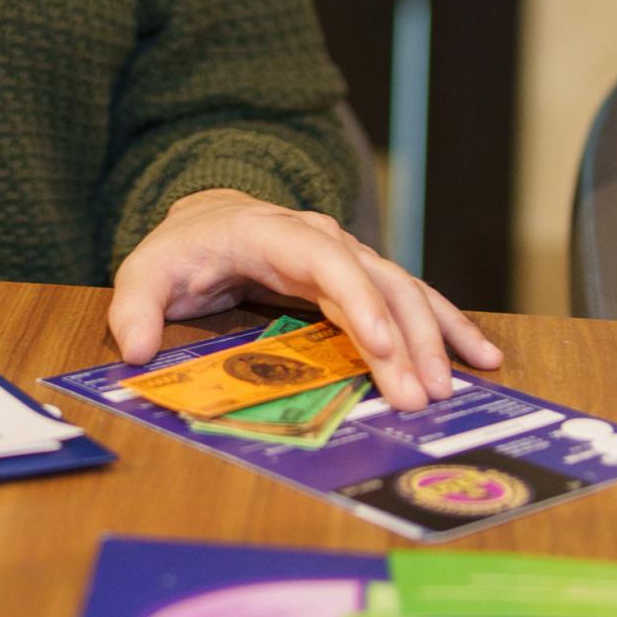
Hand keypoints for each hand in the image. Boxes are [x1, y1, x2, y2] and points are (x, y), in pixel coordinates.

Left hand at [109, 188, 502, 413]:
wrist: (211, 219)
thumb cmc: (183, 250)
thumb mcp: (146, 270)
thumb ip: (135, 304)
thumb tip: (134, 349)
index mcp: (275, 234)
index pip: (328, 263)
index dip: (359, 302)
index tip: (383, 346)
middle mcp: (324, 240)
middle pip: (378, 283)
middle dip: (405, 339)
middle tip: (423, 397)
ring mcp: (349, 258)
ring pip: (404, 292)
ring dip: (434, 338)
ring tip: (458, 385)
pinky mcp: (362, 280)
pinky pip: (412, 301)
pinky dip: (447, 326)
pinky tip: (482, 357)